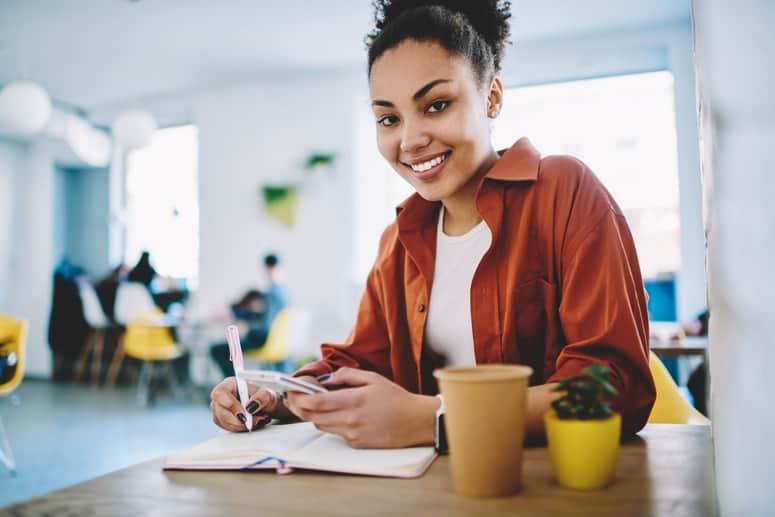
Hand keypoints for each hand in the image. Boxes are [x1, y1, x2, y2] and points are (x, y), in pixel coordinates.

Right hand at [210, 377, 291, 431]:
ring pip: (224, 421)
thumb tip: (252, 405)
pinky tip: (251, 424)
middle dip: (238, 420)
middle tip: (254, 421)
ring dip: (242, 425)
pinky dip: (241, 429)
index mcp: (229, 384)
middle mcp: (221, 396)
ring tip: (258, 421)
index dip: (231, 405)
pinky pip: (228, 428)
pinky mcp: (222, 420)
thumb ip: (261, 398)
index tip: (244, 414)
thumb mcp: (267, 394)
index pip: (221, 393)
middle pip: (220, 410)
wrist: (265, 407)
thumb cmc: (263, 397)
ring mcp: (220, 409)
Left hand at [284, 367, 438, 448]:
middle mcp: (349, 420)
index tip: (291, 390)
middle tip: (293, 397)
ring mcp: (352, 435)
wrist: (415, 422)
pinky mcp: (356, 444)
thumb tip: (325, 379)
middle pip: (311, 417)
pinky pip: (335, 433)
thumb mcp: (372, 378)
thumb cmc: (395, 398)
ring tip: (314, 403)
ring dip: (313, 415)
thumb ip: (346, 376)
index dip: (298, 397)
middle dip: (298, 407)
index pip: (315, 402)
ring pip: (320, 426)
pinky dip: (331, 423)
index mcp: (353, 401)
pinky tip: (338, 414)